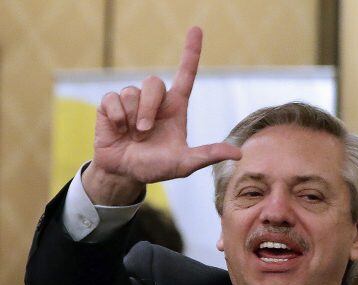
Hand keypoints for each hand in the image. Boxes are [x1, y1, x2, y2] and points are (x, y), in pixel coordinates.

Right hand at [84, 26, 240, 204]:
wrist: (125, 173)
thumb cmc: (157, 167)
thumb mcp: (184, 164)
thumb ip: (208, 156)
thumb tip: (238, 154)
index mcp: (175, 107)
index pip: (186, 75)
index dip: (191, 52)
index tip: (197, 29)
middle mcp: (155, 101)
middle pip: (153, 83)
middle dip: (148, 108)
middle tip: (144, 131)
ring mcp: (132, 101)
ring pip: (131, 92)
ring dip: (131, 117)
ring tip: (132, 134)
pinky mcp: (110, 104)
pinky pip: (112, 99)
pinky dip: (116, 118)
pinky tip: (118, 130)